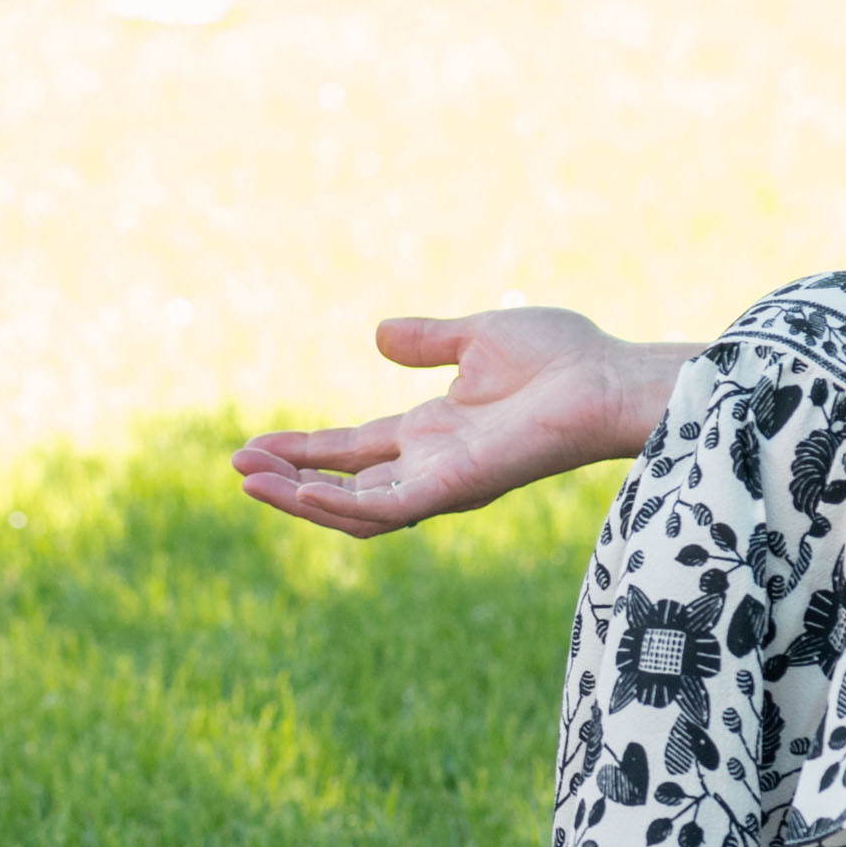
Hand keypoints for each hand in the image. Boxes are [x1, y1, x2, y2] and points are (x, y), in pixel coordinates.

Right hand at [234, 309, 686, 539]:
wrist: (606, 379)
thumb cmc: (562, 358)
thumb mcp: (476, 337)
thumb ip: (427, 341)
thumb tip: (378, 335)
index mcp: (434, 434)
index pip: (353, 452)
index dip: (303, 452)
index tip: (253, 447)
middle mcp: (431, 467)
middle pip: (343, 488)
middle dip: (290, 481)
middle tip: (238, 467)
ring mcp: (440, 484)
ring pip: (354, 511)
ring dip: (299, 498)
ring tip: (249, 481)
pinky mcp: (451, 490)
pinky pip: (382, 510)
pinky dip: (335, 504)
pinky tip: (295, 487)